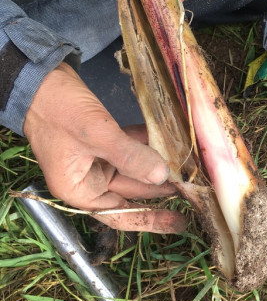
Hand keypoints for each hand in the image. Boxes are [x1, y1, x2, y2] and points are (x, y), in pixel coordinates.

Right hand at [23, 62, 186, 232]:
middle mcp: (88, 180)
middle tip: (192, 188)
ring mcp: (96, 161)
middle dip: (160, 188)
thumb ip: (130, 157)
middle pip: (130, 192)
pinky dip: (146, 145)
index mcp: (79, 190)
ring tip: (187, 167)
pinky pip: (129, 150)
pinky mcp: (102, 143)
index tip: (178, 222)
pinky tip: (169, 142)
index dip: (149, 219)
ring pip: (133, 169)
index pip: (119, 214)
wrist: (40, 78)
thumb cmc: (59, 110)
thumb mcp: (97, 135)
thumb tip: (162, 176)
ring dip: (157, 165)